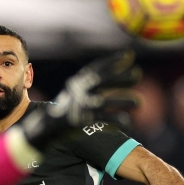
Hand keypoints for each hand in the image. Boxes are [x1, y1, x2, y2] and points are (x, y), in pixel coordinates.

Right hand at [20, 50, 140, 149]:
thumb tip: (107, 81)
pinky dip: (116, 119)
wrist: (44, 129)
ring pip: (106, 100)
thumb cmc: (64, 112)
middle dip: (120, 76)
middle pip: (102, 80)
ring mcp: (79, 105)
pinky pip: (103, 119)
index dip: (112, 61)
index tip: (129, 55)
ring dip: (123, 100)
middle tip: (138, 74)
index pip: (96, 68)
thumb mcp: (75, 95)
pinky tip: (127, 123)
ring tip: (139, 103)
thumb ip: (91, 87)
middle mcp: (77, 91)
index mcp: (75, 83)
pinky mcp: (81, 120)